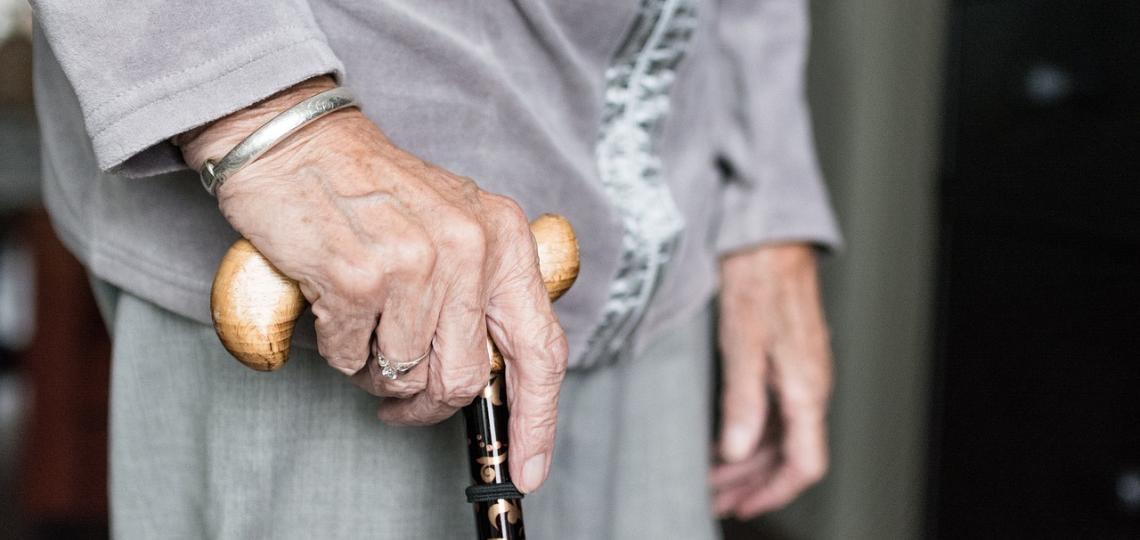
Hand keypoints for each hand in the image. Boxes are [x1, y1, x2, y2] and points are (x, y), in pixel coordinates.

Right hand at [177, 77, 567, 492]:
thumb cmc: (373, 191)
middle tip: (398, 390)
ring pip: (405, 376)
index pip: (539, 348)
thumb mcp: (455, 224)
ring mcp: (415, 263)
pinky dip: (339, 350)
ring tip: (362, 322)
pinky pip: (352, 360)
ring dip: (376, 368)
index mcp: (504, 238)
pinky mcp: (359, 278)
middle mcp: (469, 248)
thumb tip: (490, 379)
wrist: (297, 140)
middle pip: (464, 379)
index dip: (536, 419)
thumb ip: (482, 292)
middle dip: (428, 401)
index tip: (528, 469)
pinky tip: (333, 304)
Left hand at [711, 244, 832, 517]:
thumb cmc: (758, 280)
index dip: (772, 493)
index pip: (804, 464)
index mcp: (805, 388)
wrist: (770, 236)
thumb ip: (741, 401)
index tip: (739, 507)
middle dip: (752, 483)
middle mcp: (810, 386)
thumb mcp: (742, 343)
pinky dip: (752, 434)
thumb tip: (736, 451)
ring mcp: (801, 374)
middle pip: (790, 456)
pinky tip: (726, 437)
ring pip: (783, 436)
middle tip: (713, 497)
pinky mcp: (789, 361)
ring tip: (713, 476)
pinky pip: (778, 412)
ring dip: (749, 461)